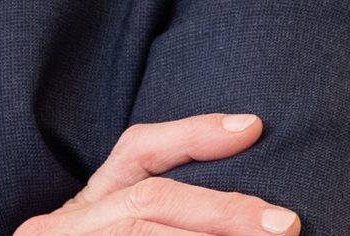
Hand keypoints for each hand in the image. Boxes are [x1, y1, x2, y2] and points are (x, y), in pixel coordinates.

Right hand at [13, 113, 300, 235]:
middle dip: (221, 210)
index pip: (138, 152)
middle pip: (150, 201)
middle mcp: (65, 225)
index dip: (193, 135)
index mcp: (82, 210)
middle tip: (284, 222)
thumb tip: (248, 217)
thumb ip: (157, 220)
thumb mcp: (111, 232)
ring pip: (144, 234)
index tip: (251, 125)